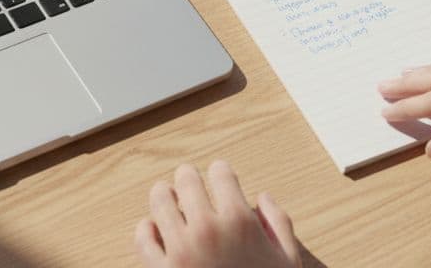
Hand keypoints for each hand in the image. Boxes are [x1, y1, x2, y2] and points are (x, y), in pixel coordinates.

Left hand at [135, 161, 299, 267]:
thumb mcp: (288, 262)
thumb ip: (279, 224)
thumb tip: (264, 198)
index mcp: (240, 222)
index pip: (221, 173)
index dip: (221, 173)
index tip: (220, 176)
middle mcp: (207, 228)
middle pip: (186, 179)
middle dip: (190, 179)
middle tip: (190, 183)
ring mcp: (179, 249)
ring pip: (159, 200)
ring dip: (164, 197)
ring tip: (169, 199)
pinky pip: (142, 238)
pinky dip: (146, 230)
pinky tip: (154, 230)